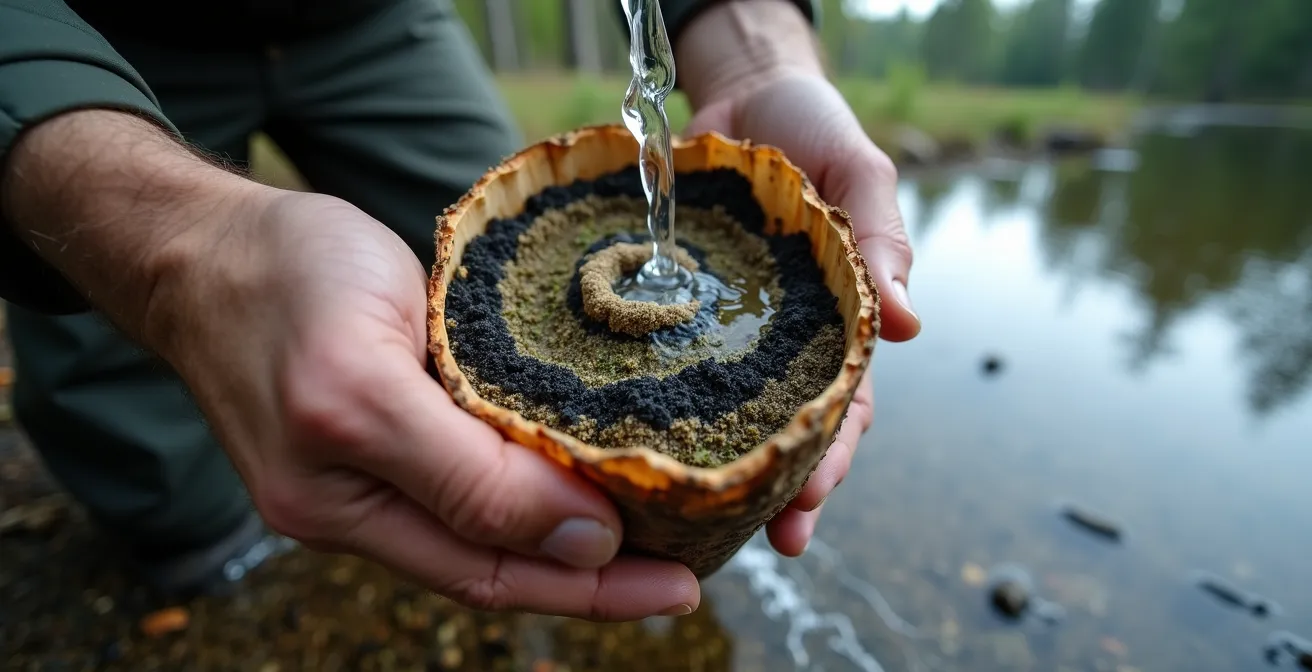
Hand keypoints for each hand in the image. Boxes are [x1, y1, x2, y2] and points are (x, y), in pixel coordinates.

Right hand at [142, 188, 700, 618]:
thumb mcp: (362, 378)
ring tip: (662, 529)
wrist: (203, 243)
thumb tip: (580, 542)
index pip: (492, 572)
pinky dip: (537, 480)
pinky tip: (592, 472)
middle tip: (692, 569)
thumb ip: (462, 470)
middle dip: (598, 575)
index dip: (591, 588)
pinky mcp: (388, 420)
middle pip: (499, 563)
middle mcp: (362, 504)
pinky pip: (475, 469)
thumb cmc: (276, 288)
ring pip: (492, 522)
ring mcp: (373, 466)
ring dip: (573, 535)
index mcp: (347, 507)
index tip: (681, 582)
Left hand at [676, 0, 920, 556]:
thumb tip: (912, 324)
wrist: (739, 84)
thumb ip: (883, 239)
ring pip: (711, 409)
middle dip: (771, 488)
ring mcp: (713, 326)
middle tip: (754, 536)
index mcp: (829, 324)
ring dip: (706, 464)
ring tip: (683, 520)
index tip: (806, 504)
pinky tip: (614, 437)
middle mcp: (770, 340)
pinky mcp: (661, 299)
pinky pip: (648, 354)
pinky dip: (639, 397)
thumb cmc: (813, 129)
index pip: (837, 408)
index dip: (825, 460)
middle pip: (775, 428)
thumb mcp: (861, 172)